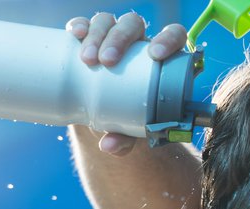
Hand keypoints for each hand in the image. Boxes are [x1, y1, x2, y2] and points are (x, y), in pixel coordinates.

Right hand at [65, 13, 187, 154]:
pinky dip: (79, 26)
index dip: (168, 39)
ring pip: (108, 22)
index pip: (174, 36)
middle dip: (119, 38)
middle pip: (134, 25)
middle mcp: (139, 43)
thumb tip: (108, 147)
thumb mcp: (134, 130)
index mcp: (163, 59)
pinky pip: (85, 25)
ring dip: (97, 34)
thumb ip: (126, 139)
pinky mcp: (91, 40)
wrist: (110, 117)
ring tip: (87, 59)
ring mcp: (114, 38)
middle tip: (106, 61)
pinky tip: (75, 34)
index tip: (156, 55)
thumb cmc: (133, 120)